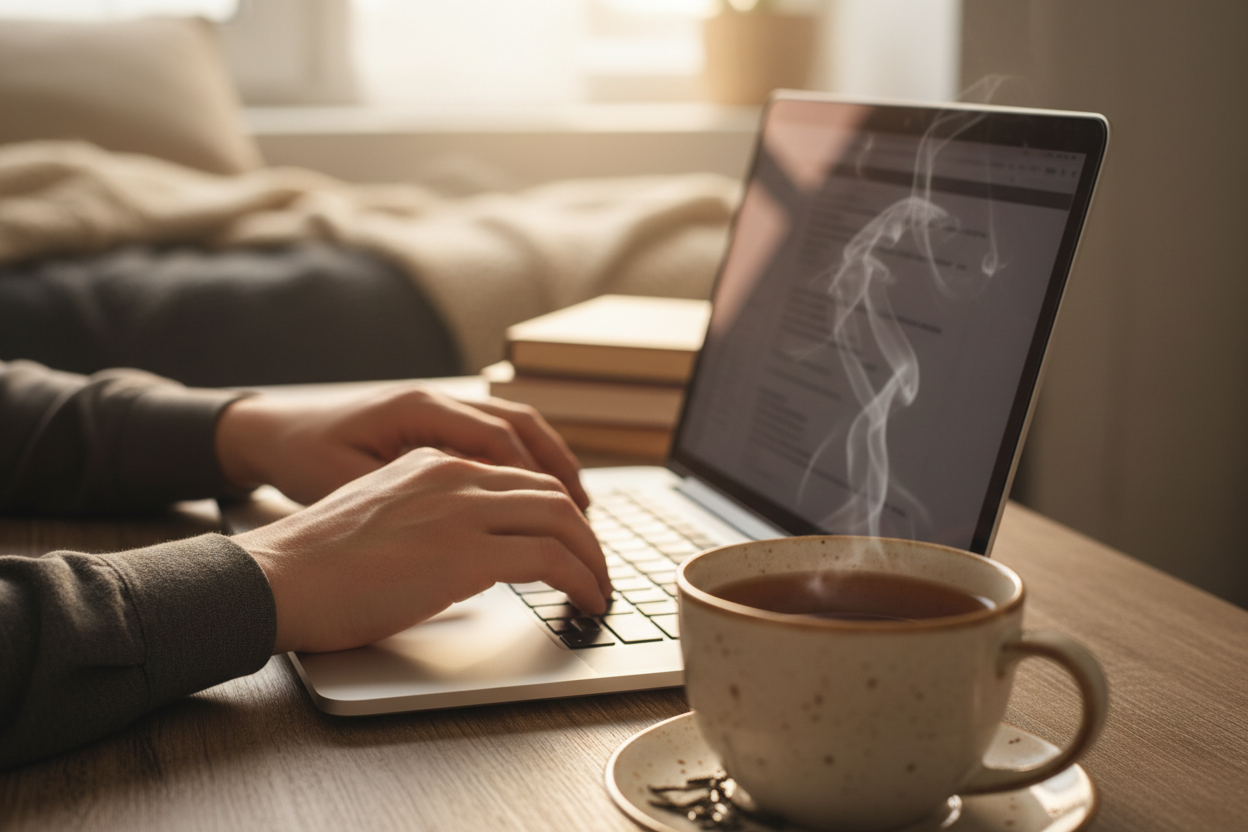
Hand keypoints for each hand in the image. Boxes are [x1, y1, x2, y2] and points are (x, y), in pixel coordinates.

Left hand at [215, 383, 588, 508]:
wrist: (266, 432)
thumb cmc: (300, 459)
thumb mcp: (349, 487)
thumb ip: (410, 506)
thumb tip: (471, 537)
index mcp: (419, 410)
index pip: (501, 444)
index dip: (539, 488)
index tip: (565, 528)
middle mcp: (435, 400)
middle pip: (520, 429)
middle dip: (560, 475)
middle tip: (587, 522)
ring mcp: (436, 407)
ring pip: (514, 428)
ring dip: (548, 465)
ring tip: (578, 507)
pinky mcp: (433, 422)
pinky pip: (493, 435)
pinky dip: (523, 462)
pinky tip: (533, 495)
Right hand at [234, 448, 610, 653]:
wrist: (276, 578)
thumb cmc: (314, 566)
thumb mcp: (380, 519)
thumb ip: (427, 523)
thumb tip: (465, 562)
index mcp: (432, 463)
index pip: (518, 478)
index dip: (557, 514)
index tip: (570, 545)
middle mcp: (453, 475)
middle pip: (551, 493)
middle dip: (586, 536)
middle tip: (597, 571)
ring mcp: (461, 509)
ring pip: (562, 519)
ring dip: (592, 559)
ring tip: (599, 592)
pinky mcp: (466, 552)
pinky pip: (551, 558)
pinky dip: (581, 579)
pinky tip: (585, 602)